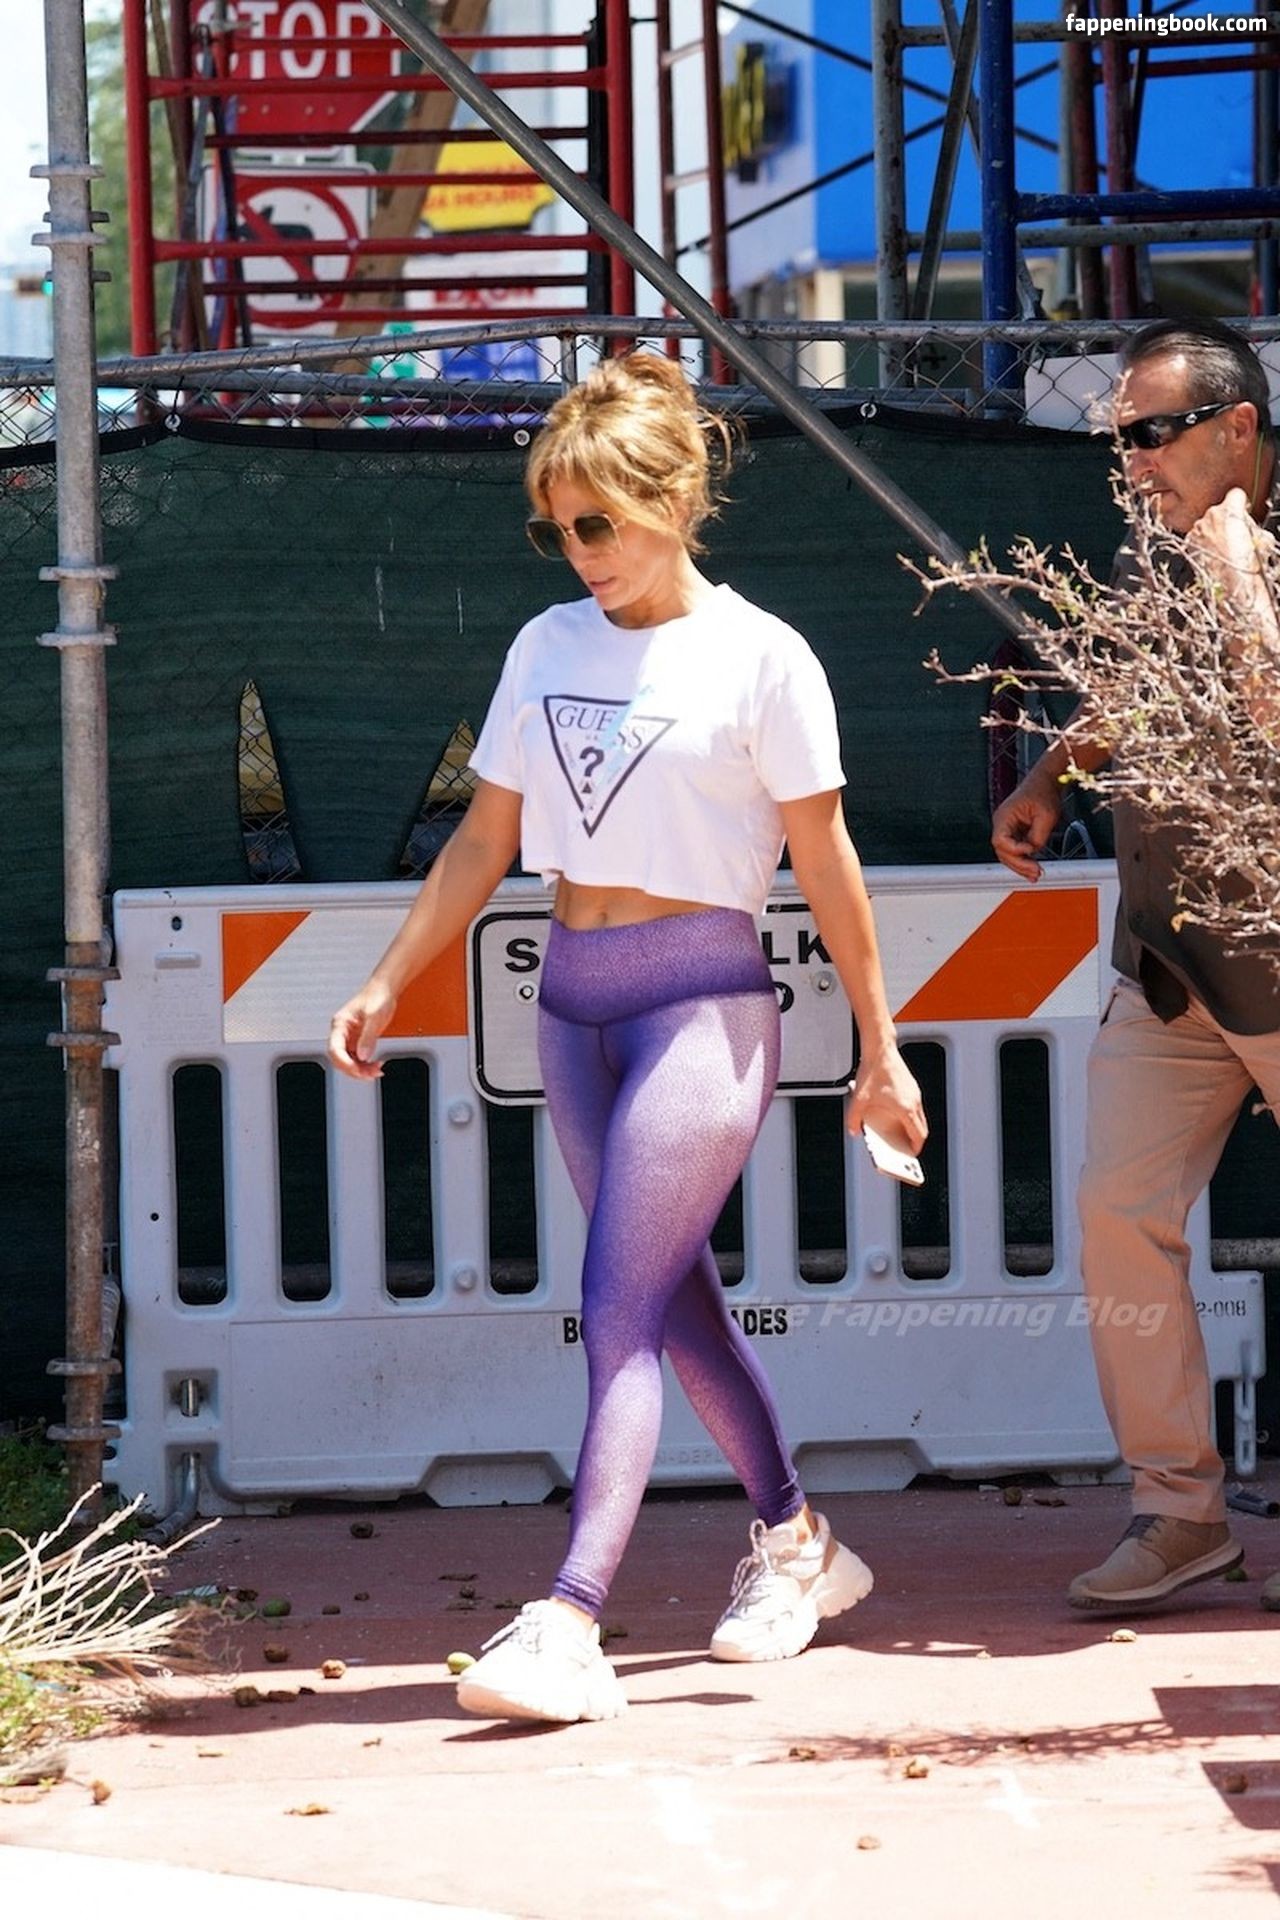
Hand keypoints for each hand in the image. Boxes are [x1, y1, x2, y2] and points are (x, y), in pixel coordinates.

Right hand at [328, 979, 396, 1080]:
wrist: (385, 990)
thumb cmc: (377, 996)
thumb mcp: (374, 1016)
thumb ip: (368, 1037)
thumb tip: (363, 1055)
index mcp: (340, 1024)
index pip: (334, 1049)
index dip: (344, 1062)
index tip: (357, 1070)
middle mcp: (342, 1032)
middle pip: (340, 1059)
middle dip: (354, 1069)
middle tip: (370, 1074)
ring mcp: (350, 1038)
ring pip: (349, 1061)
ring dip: (361, 1070)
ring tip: (376, 1070)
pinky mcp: (359, 1041)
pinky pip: (358, 1059)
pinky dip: (366, 1065)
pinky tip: (375, 1066)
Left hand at [846, 1044, 926, 1154]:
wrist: (880, 1049)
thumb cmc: (874, 1071)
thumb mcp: (859, 1099)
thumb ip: (854, 1118)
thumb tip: (853, 1131)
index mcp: (906, 1108)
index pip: (919, 1136)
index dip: (916, 1148)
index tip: (910, 1156)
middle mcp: (914, 1101)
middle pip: (922, 1128)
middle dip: (915, 1140)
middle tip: (905, 1149)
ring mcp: (914, 1092)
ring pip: (919, 1116)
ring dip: (913, 1127)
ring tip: (900, 1135)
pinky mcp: (912, 1086)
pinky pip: (915, 1106)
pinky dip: (910, 1115)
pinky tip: (895, 1115)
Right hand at [991, 775, 1062, 882]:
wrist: (1045, 783)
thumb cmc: (1043, 793)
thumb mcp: (1046, 815)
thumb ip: (1039, 836)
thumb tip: (1034, 851)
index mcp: (1004, 816)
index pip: (1000, 840)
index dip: (1014, 849)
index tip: (1031, 850)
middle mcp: (1002, 824)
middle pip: (1002, 852)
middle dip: (1018, 864)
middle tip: (1035, 873)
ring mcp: (1007, 830)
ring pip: (1008, 855)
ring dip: (1021, 866)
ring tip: (1035, 875)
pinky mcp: (1015, 834)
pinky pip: (1016, 851)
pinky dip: (1024, 861)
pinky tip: (1033, 869)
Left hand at [1189, 487, 1276, 601]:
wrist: (1229, 582)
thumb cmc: (1246, 561)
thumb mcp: (1262, 538)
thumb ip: (1253, 526)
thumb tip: (1254, 530)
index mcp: (1230, 509)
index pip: (1236, 494)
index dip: (1241, 503)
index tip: (1243, 512)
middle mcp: (1210, 515)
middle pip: (1219, 510)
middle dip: (1226, 520)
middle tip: (1234, 535)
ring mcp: (1198, 528)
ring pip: (1206, 524)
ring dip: (1213, 532)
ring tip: (1223, 548)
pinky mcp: (1189, 542)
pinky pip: (1196, 537)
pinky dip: (1202, 543)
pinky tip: (1212, 554)